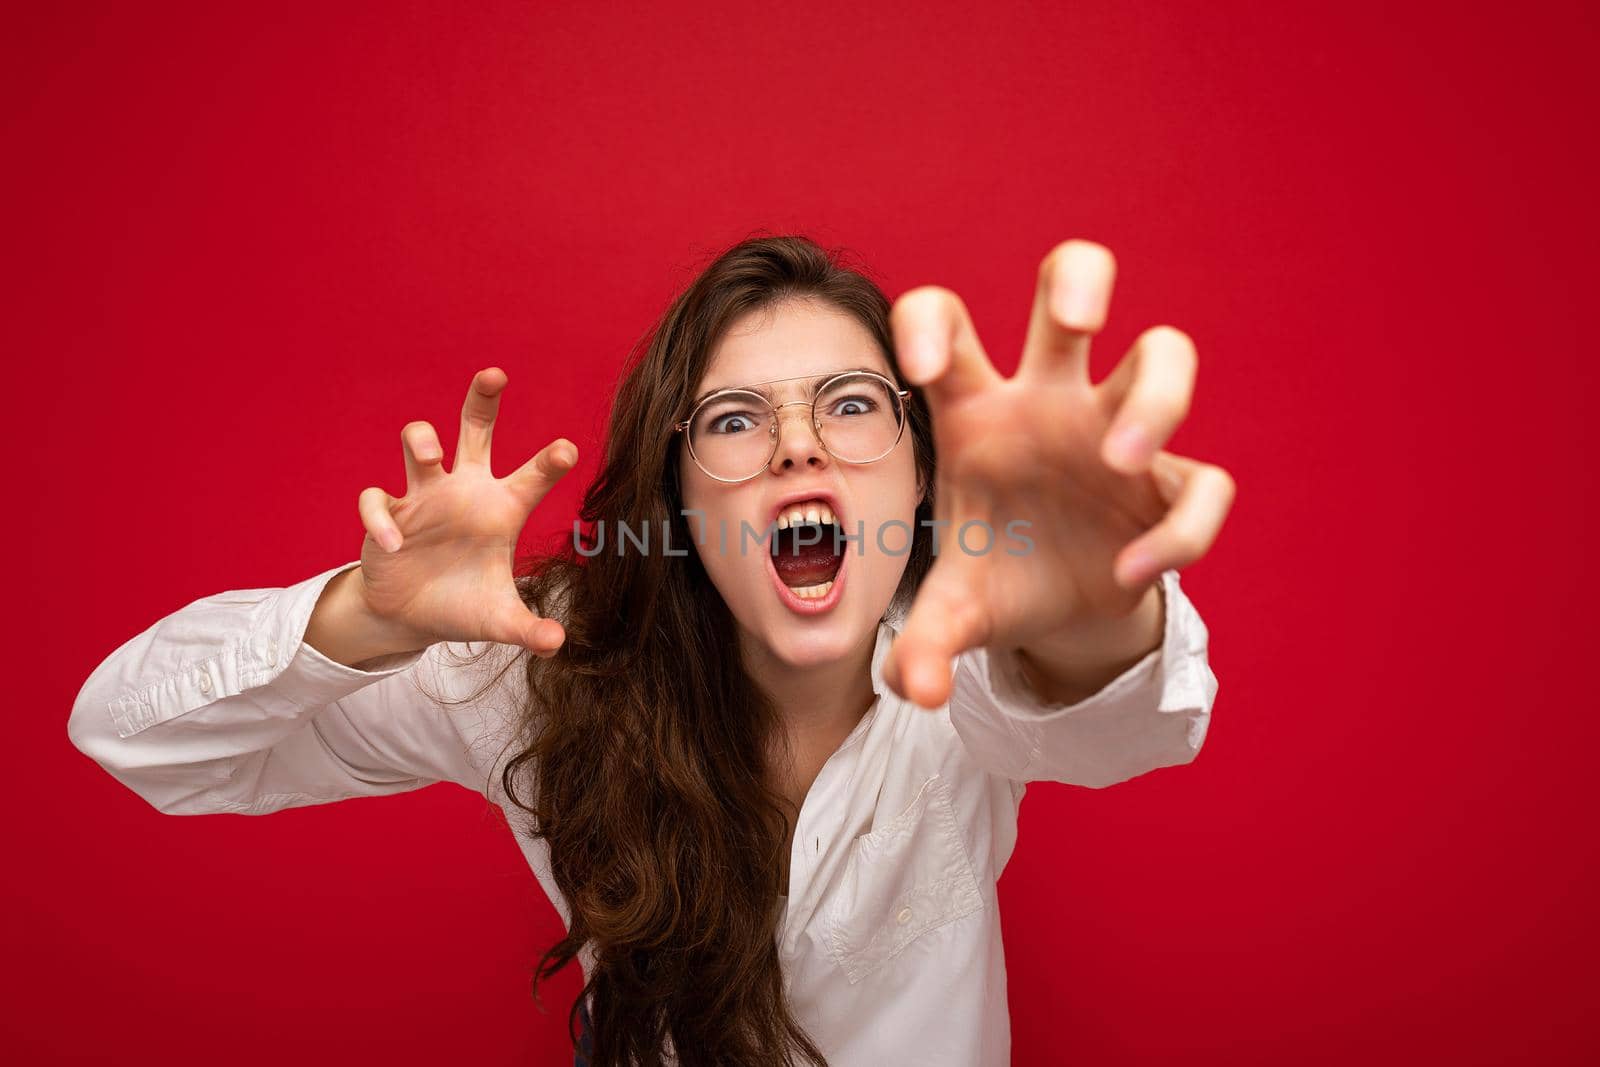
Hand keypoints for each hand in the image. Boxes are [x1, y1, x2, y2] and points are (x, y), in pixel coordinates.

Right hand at [353, 367, 577, 656]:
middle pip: (474, 429)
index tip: (568, 448)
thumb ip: (527, 629)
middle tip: (495, 374)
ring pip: (419, 444)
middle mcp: (464, 491)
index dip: (548, 461)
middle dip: (482, 399)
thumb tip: (557, 644)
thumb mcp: (498, 620)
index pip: (531, 476)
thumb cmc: (464, 605)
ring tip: (430, 453)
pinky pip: (378, 500)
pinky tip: (392, 545)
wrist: (411, 616)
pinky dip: (381, 519)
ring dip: (422, 441)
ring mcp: (423, 497)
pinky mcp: (388, 514)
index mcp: (501, 509)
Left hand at [881, 240, 1235, 708]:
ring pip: (1165, 355)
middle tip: (1080, 320)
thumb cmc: (997, 575)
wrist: (1061, 613)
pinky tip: (1129, 572)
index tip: (915, 367)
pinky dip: (1177, 530)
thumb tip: (912, 691)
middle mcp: (1051, 403)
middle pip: (1074, 284)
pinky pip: (1203, 484)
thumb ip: (922, 643)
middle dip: (1082, 279)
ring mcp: (1116, 434)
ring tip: (1118, 459)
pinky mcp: (1170, 486)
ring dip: (1156, 397)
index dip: (929, 322)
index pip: (947, 323)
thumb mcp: (953, 610)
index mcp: (976, 410)